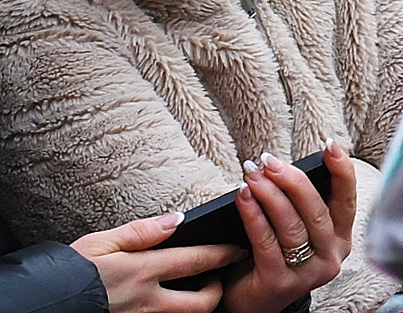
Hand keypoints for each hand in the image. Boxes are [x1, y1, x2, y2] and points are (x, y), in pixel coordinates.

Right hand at [62, 213, 236, 312]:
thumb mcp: (101, 242)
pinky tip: (170, 299)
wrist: (41, 302)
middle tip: (216, 277)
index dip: (223, 254)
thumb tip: (177, 220)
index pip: (196, 260)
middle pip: (200, 303)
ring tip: (194, 289)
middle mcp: (144, 300)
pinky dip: (173, 312)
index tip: (239, 248)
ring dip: (195, 305)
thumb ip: (141, 231)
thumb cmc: (69, 271)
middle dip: (216, 291)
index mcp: (140, 271)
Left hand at [223, 158, 350, 312]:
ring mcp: (307, 273)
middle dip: (292, 180)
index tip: (331, 146)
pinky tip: (243, 198)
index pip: (348, 200)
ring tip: (252, 175)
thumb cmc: (270, 259)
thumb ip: (302, 209)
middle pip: (317, 210)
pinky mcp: (279, 282)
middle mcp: (331, 257)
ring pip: (292, 225)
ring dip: (269, 194)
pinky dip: (254, 216)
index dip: (342, 171)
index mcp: (341, 240)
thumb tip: (288, 169)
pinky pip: (267, 243)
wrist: (248, 305)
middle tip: (269, 161)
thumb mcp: (297, 233)